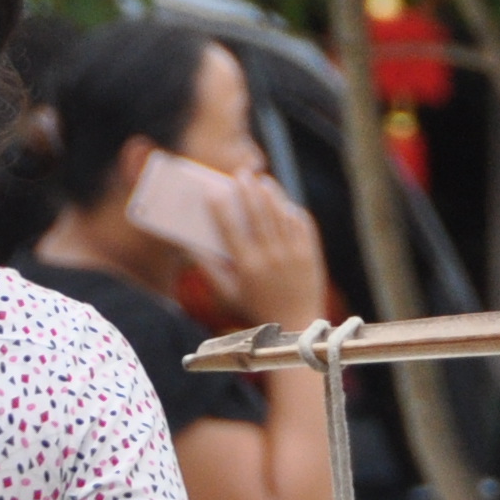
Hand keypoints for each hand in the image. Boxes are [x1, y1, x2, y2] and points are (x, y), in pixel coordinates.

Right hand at [217, 169, 328, 330]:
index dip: (220, 207)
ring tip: (262, 180)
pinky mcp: (310, 254)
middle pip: (257, 214)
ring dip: (270, 193)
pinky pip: (301, 223)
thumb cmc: (254, 310)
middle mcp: (270, 257)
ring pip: (280, 213)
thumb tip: (190, 245)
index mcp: (247, 267)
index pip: (230, 229)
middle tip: (241, 174)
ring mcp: (293, 254)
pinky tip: (282, 201)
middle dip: (247, 190)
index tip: (212, 190)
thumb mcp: (226, 295)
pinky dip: (291, 210)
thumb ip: (208, 270)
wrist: (296, 326)